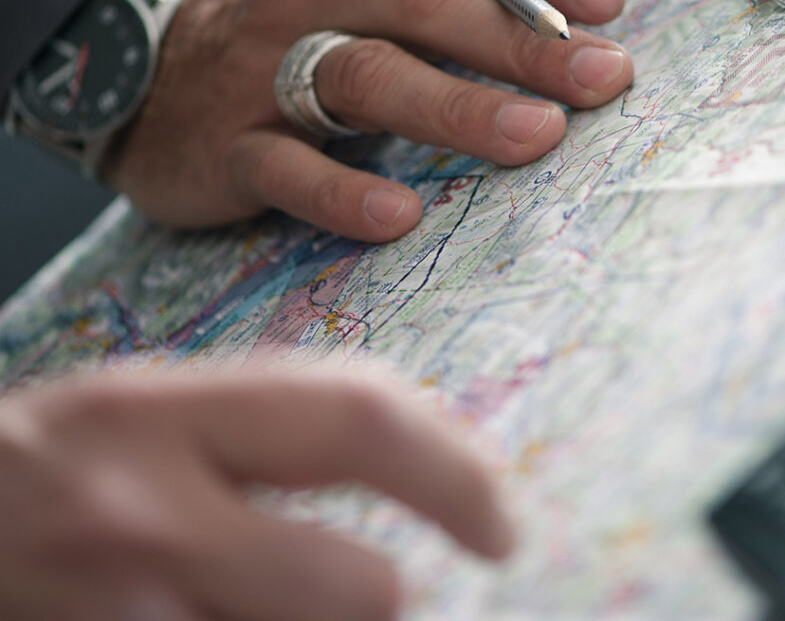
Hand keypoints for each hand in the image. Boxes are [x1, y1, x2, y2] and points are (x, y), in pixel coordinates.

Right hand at [0, 369, 513, 619]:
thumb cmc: (57, 462)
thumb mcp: (156, 412)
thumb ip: (273, 430)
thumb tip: (423, 463)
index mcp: (168, 412)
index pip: (358, 420)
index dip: (454, 473)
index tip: (500, 521)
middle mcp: (144, 517)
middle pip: (361, 589)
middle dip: (390, 596)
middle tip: (400, 586)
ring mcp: (123, 617)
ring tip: (256, 590)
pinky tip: (222, 612)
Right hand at [105, 0, 632, 239]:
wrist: (131, 62)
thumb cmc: (289, 23)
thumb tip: (578, 18)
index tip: (610, 0)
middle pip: (425, 2)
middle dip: (522, 42)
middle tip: (603, 81)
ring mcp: (261, 67)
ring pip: (366, 75)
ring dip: (458, 106)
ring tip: (537, 139)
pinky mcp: (225, 144)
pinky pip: (288, 169)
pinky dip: (345, 193)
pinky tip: (401, 218)